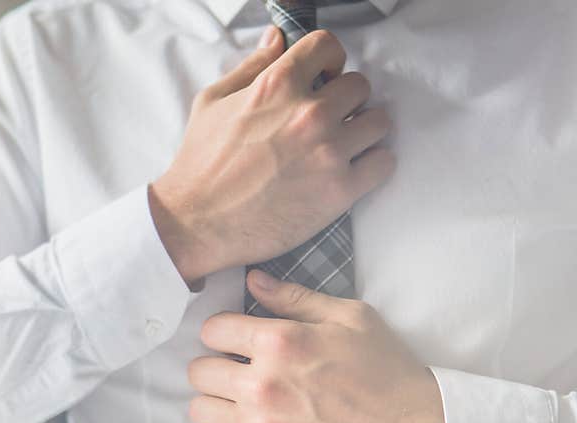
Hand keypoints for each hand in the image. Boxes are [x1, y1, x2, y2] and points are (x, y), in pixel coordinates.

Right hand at [150, 27, 394, 284]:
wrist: (197, 224)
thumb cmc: (199, 166)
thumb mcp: (212, 103)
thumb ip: (250, 67)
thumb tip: (276, 39)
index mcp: (277, 85)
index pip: (327, 46)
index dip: (329, 60)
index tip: (326, 76)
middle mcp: (309, 113)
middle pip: (360, 86)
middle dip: (346, 99)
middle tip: (331, 119)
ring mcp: (328, 152)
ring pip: (379, 122)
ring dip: (364, 130)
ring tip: (345, 145)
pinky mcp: (339, 190)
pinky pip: (383, 163)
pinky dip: (373, 164)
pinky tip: (353, 170)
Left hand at [187, 269, 445, 422]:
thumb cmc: (390, 373)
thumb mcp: (352, 319)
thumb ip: (296, 297)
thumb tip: (253, 280)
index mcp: (279, 343)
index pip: (213, 330)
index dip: (223, 332)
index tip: (235, 340)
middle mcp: (262, 387)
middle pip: (199, 372)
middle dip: (216, 367)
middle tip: (237, 373)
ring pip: (201, 413)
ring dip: (216, 406)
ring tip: (239, 406)